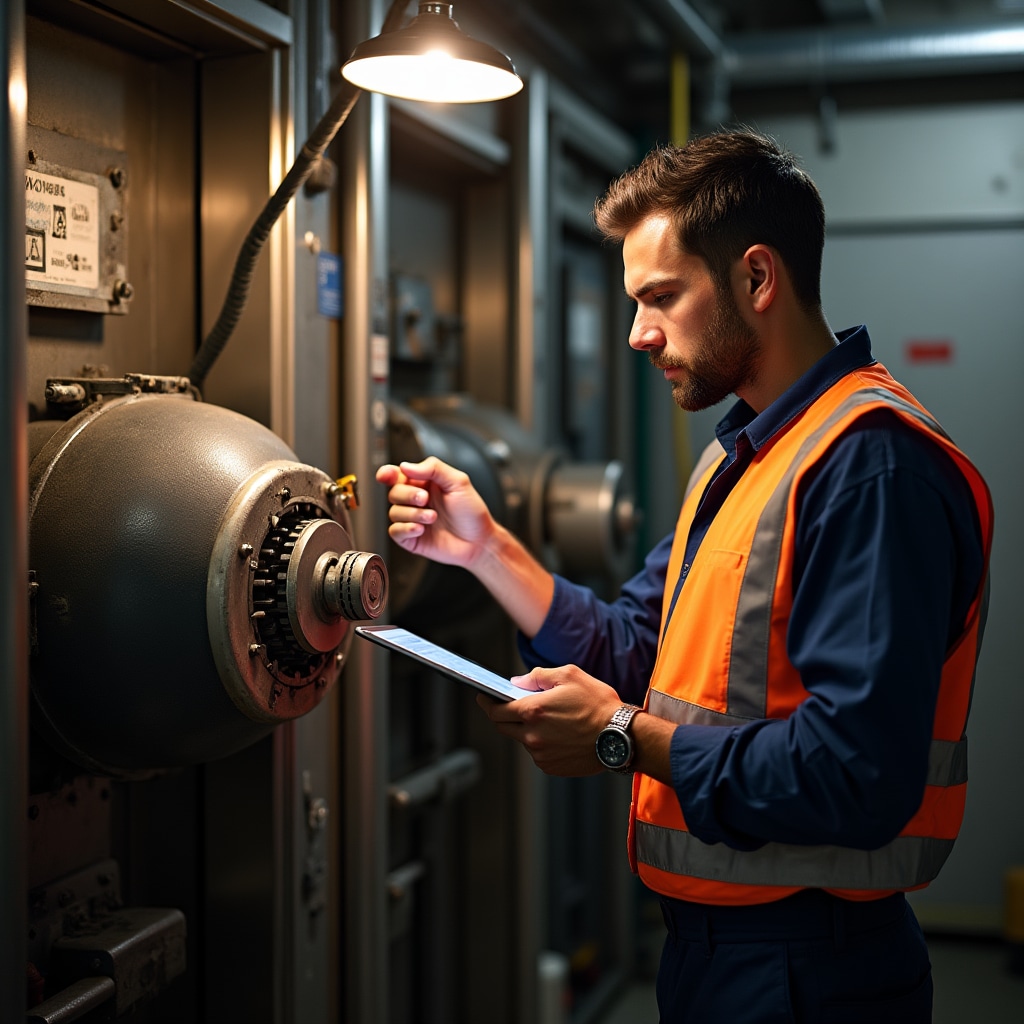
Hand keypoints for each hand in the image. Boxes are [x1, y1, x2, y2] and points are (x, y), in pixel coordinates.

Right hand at [376, 457, 495, 568]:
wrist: (479, 541)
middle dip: (408, 495)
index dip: (387, 473)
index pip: (397, 475)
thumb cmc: (472, 512)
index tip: (387, 475)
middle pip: (394, 492)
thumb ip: (433, 468)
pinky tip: (421, 529)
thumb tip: (405, 466)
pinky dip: (406, 528)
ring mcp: (412, 519)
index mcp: (424, 483)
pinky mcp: (410, 538)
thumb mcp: (459, 482)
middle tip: (425, 499)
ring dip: (413, 514)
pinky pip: (395, 531)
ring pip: (394, 512)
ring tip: (433, 517)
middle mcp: (415, 501)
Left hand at [477, 665, 622, 775]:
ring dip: (527, 729)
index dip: (486, 702)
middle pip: (503, 727)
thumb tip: (517, 682)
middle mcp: (532, 735)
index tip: (483, 697)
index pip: (496, 709)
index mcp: (533, 711)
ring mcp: (541, 754)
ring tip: (549, 719)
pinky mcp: (552, 766)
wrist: (621, 736)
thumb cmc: (598, 704)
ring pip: (523, 740)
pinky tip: (560, 734)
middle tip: (509, 706)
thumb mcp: (569, 675)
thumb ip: (538, 677)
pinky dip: (542, 743)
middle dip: (502, 715)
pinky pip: (538, 753)